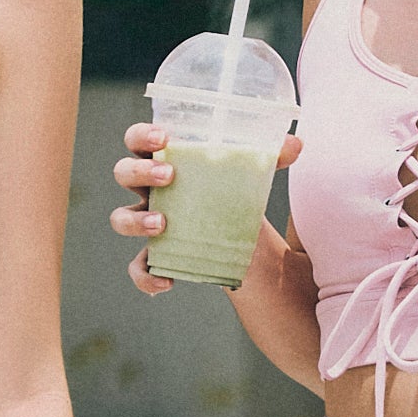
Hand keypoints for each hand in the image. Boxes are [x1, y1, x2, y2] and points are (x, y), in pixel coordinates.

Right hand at [110, 119, 294, 298]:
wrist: (240, 235)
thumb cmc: (235, 192)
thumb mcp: (251, 173)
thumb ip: (270, 157)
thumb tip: (296, 144)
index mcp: (166, 160)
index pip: (137, 140)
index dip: (141, 135)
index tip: (163, 137)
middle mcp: (150, 189)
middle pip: (123, 174)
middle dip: (140, 173)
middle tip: (169, 177)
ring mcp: (150, 222)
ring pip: (121, 218)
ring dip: (136, 221)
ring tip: (163, 223)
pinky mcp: (158, 254)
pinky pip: (137, 267)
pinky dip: (145, 276)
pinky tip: (167, 281)